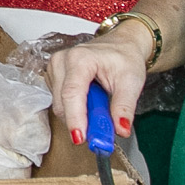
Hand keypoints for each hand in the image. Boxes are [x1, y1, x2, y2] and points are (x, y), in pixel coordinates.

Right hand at [41, 24, 153, 148]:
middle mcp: (62, 61)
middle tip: (103, 126)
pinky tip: (88, 98)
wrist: (121, 46)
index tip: (80, 138)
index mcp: (80, 58)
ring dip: (79, 114)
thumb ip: (124, 107)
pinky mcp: (53, 76)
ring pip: (60, 106)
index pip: (72, 94)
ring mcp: (55, 67)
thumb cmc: (125, 58)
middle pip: (63, 103)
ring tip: (99, 102)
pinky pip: (59, 102)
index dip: (75, 119)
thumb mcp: (132, 82)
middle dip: (82, 121)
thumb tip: (121, 129)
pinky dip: (74, 107)